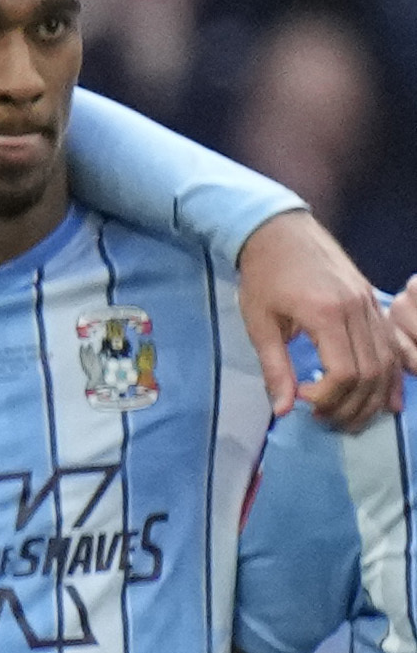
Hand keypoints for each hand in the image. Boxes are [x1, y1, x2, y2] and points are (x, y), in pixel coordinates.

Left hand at [237, 213, 402, 429]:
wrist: (280, 231)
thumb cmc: (263, 275)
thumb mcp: (258, 322)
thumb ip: (274, 367)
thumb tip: (283, 410)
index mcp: (326, 313)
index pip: (344, 371)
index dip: (329, 397)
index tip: (304, 402)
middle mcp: (357, 310)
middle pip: (371, 372)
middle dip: (352, 405)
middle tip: (327, 421)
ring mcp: (371, 305)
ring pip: (388, 362)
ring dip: (373, 397)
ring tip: (350, 418)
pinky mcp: (374, 304)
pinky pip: (394, 345)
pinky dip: (394, 376)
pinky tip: (390, 400)